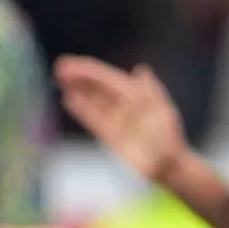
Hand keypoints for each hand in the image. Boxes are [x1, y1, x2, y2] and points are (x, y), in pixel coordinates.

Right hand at [55, 55, 188, 182]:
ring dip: (78, 89)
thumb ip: (151, 89)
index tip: (69, 63)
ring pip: (93, 100)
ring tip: (60, 79)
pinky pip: (93, 118)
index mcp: (136, 95)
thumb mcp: (161, 110)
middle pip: (98, 87)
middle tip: (59, 67)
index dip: (89, 70)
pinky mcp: (108, 135)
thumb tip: (141, 69)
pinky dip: (82, 108)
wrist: (169, 164)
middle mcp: (123, 106)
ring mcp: (115, 120)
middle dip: (80, 77)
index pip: (108, 78)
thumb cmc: (168, 138)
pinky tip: (69, 99)